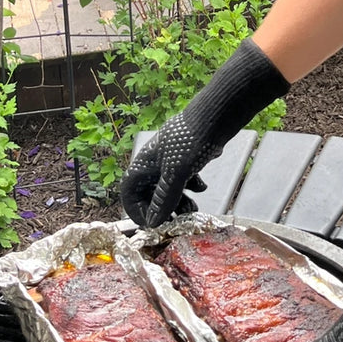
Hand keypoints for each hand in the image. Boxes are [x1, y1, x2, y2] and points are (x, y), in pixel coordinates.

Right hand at [120, 39, 288, 227]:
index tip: (151, 223)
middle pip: (149, 192)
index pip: (129, 193)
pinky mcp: (185, 157)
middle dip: (162, 208)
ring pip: (168, 187)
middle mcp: (153, 162)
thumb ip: (164, 199)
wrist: (213, 118)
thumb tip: (153, 221)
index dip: (136, 210)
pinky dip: (190, 186)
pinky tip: (201, 187)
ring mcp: (170, 159)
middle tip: (176, 220)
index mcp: (143, 165)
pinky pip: (182, 178)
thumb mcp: (176, 175)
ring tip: (192, 209)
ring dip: (178, 200)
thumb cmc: (190, 142)